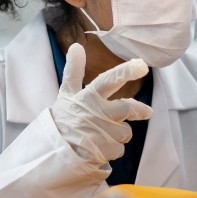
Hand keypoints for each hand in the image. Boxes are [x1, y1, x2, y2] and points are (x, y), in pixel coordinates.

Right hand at [50, 43, 152, 165]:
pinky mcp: (103, 152)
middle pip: (128, 108)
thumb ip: (73, 71)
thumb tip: (76, 46)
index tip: (142, 65)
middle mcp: (96, 113)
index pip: (109, 80)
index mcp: (88, 97)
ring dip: (118, 135)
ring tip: (101, 136)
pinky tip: (98, 149)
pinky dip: (111, 151)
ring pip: (125, 132)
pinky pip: (119, 150)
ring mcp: (100, 133)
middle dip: (140, 109)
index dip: (126, 71)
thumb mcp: (65, 94)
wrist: (49, 151)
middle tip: (147, 111)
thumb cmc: (61, 120)